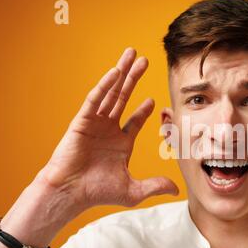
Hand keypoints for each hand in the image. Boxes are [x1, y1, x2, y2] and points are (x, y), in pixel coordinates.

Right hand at [37, 48, 178, 214]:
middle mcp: (109, 130)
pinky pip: (95, 98)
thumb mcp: (133, 191)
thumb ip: (155, 186)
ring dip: (121, 73)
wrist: (71, 193)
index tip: (154, 101)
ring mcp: (96, 123)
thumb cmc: (98, 193)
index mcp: (121, 143)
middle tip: (144, 61)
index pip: (135, 121)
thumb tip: (176, 191)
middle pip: (124, 98)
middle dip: (134, 79)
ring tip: (131, 54)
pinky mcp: (83, 120)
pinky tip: (116, 72)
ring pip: (111, 92)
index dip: (144, 110)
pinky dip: (105, 85)